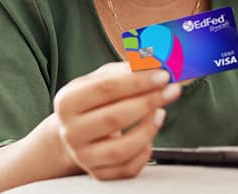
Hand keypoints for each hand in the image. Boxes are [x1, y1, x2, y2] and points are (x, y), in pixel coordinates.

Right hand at [53, 62, 181, 179]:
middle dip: (148, 102)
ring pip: (121, 149)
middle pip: (114, 118)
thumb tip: (152, 64)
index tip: (162, 75)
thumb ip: (125, 71)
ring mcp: (83, 156)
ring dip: (148, 129)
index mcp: (66, 102)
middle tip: (171, 90)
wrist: (75, 131)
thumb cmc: (93, 101)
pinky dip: (144, 152)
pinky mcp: (98, 173)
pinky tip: (149, 136)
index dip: (137, 81)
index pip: (105, 89)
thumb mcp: (102, 79)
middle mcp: (70, 132)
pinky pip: (127, 168)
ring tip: (161, 112)